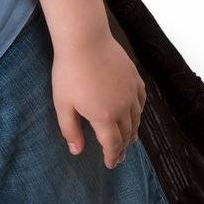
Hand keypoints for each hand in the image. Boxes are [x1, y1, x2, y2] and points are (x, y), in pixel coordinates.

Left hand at [51, 28, 146, 169]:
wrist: (85, 39)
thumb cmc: (69, 71)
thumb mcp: (63, 104)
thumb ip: (71, 130)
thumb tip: (77, 150)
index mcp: (104, 117)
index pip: (112, 144)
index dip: (112, 157)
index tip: (110, 164)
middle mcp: (123, 107)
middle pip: (127, 134)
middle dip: (122, 148)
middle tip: (118, 156)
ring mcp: (131, 92)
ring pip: (136, 119)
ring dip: (132, 132)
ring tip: (128, 139)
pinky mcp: (134, 78)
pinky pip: (141, 100)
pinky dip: (138, 112)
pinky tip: (134, 113)